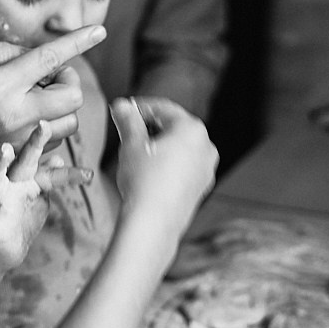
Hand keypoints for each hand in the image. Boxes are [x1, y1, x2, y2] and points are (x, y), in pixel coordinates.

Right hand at [0, 26, 105, 173]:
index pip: (50, 60)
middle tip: (48, 72)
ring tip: (35, 94)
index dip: (77, 41)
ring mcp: (15, 143)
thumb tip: (29, 52)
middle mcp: (13, 118)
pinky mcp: (13, 160)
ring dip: (60, 106)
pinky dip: (49, 127)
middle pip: (72, 99)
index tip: (97, 30)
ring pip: (68, 126)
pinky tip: (30, 115)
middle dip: (68, 80)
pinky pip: (52, 147)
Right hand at [0, 122, 91, 269]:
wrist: (0, 248)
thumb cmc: (20, 216)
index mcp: (26, 179)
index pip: (44, 161)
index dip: (51, 146)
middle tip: (42, 127)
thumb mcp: (35, 196)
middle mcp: (11, 185)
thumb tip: (58, 159)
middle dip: (33, 144)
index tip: (55, 130)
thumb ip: (46, 178)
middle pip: (23, 162)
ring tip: (4, 150)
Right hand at [110, 97, 217, 240]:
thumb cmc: (144, 181)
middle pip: (174, 127)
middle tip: (126, 131)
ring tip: (135, 153)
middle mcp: (206, 145)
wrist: (153, 222)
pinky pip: (183, 166)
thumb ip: (127, 120)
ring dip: (158, 146)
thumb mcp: (130, 143)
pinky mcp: (201, 186)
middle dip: (150, 127)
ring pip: (180, 147)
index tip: (124, 110)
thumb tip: (122, 105)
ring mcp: (206, 168)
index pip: (163, 108)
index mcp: (192, 129)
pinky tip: (148, 172)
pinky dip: (167, 163)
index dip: (140, 107)